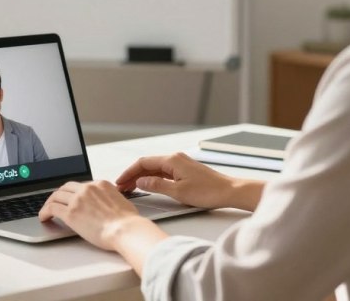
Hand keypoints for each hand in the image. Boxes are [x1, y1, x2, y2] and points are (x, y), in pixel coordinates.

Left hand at [38, 180, 146, 250]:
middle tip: (55, 203)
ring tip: (46, 211)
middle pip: (66, 187)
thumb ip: (111, 199)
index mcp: (100, 184)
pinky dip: (44, 212)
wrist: (126, 230)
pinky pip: (51, 208)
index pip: (80, 185)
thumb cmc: (128, 222)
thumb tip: (109, 204)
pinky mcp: (71, 212)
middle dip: (58, 195)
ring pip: (56, 196)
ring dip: (49, 203)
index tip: (69, 198)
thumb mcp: (122, 201)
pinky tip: (44, 217)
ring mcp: (78, 199)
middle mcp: (87, 188)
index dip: (72, 192)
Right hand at [116, 152, 263, 210]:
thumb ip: (157, 185)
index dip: (129, 172)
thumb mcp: (178, 192)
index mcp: (172, 160)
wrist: (230, 191)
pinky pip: (164, 172)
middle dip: (133, 175)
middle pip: (148, 164)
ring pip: (155, 168)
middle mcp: (175, 158)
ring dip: (142, 177)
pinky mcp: (185, 170)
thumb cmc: (208, 191)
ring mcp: (181, 164)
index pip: (143, 163)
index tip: (120, 181)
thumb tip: (141, 181)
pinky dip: (153, 178)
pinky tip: (148, 186)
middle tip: (122, 187)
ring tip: (131, 188)